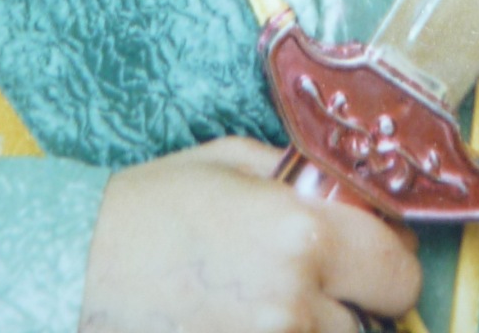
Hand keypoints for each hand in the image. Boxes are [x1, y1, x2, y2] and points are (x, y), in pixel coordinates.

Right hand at [78, 137, 420, 332]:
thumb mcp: (231, 162)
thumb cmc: (151, 207)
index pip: (398, 268)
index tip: (371, 246)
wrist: (80, 265)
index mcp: (301, 237)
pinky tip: (254, 318)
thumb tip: (346, 191)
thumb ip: (299, 176)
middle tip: (327, 276)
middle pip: (375, 321)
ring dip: (321, 323)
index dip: (389, 256)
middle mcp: (295, 304)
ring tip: (276, 296)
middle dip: (359, 297)